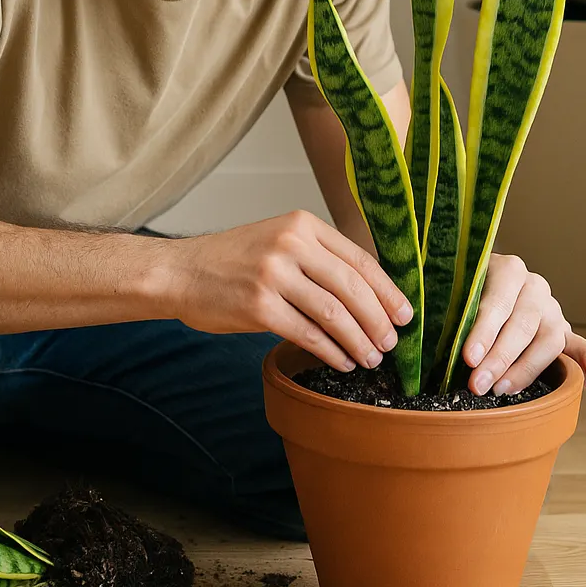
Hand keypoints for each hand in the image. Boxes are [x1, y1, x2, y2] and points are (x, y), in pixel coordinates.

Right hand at [169, 211, 413, 372]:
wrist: (180, 272)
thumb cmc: (232, 261)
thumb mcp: (278, 241)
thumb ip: (318, 258)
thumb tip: (370, 294)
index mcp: (302, 224)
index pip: (360, 259)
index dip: (388, 291)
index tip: (405, 315)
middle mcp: (290, 245)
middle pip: (352, 287)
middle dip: (379, 320)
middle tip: (391, 344)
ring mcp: (273, 275)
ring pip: (334, 313)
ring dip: (359, 341)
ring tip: (371, 358)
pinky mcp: (259, 307)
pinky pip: (308, 334)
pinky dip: (331, 352)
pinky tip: (342, 362)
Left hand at [460, 253, 585, 395]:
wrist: (482, 281)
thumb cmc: (460, 291)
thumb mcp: (451, 289)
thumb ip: (448, 307)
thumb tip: (430, 331)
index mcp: (508, 269)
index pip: (498, 302)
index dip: (483, 331)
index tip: (468, 358)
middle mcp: (534, 287)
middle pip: (523, 325)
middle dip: (499, 358)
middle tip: (477, 384)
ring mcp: (552, 309)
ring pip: (548, 340)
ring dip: (526, 370)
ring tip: (502, 391)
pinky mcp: (563, 331)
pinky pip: (582, 347)